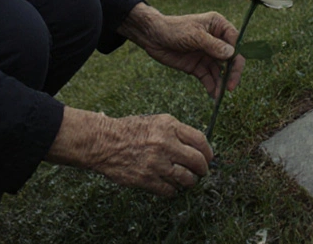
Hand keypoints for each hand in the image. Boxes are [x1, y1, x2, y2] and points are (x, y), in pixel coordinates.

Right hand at [48, 108, 210, 196]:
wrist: (104, 142)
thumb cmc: (129, 130)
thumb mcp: (156, 121)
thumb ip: (177, 131)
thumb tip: (197, 146)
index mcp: (170, 127)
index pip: (200, 140)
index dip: (208, 152)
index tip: (208, 158)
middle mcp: (165, 144)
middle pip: (197, 162)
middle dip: (203, 170)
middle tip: (201, 172)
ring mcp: (156, 163)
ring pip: (186, 179)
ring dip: (189, 182)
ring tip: (186, 181)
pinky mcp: (147, 179)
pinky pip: (170, 191)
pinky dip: (173, 191)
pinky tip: (170, 187)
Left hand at [118, 4, 243, 98]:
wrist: (152, 37)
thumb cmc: (173, 29)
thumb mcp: (194, 36)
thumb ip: (213, 45)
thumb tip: (232, 53)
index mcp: (218, 26)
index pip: (235, 41)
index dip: (237, 55)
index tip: (234, 68)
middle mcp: (216, 40)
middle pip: (230, 59)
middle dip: (232, 73)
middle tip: (230, 87)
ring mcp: (207, 54)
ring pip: (220, 71)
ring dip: (221, 83)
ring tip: (219, 95)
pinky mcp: (198, 66)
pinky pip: (208, 78)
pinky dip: (211, 86)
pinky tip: (213, 95)